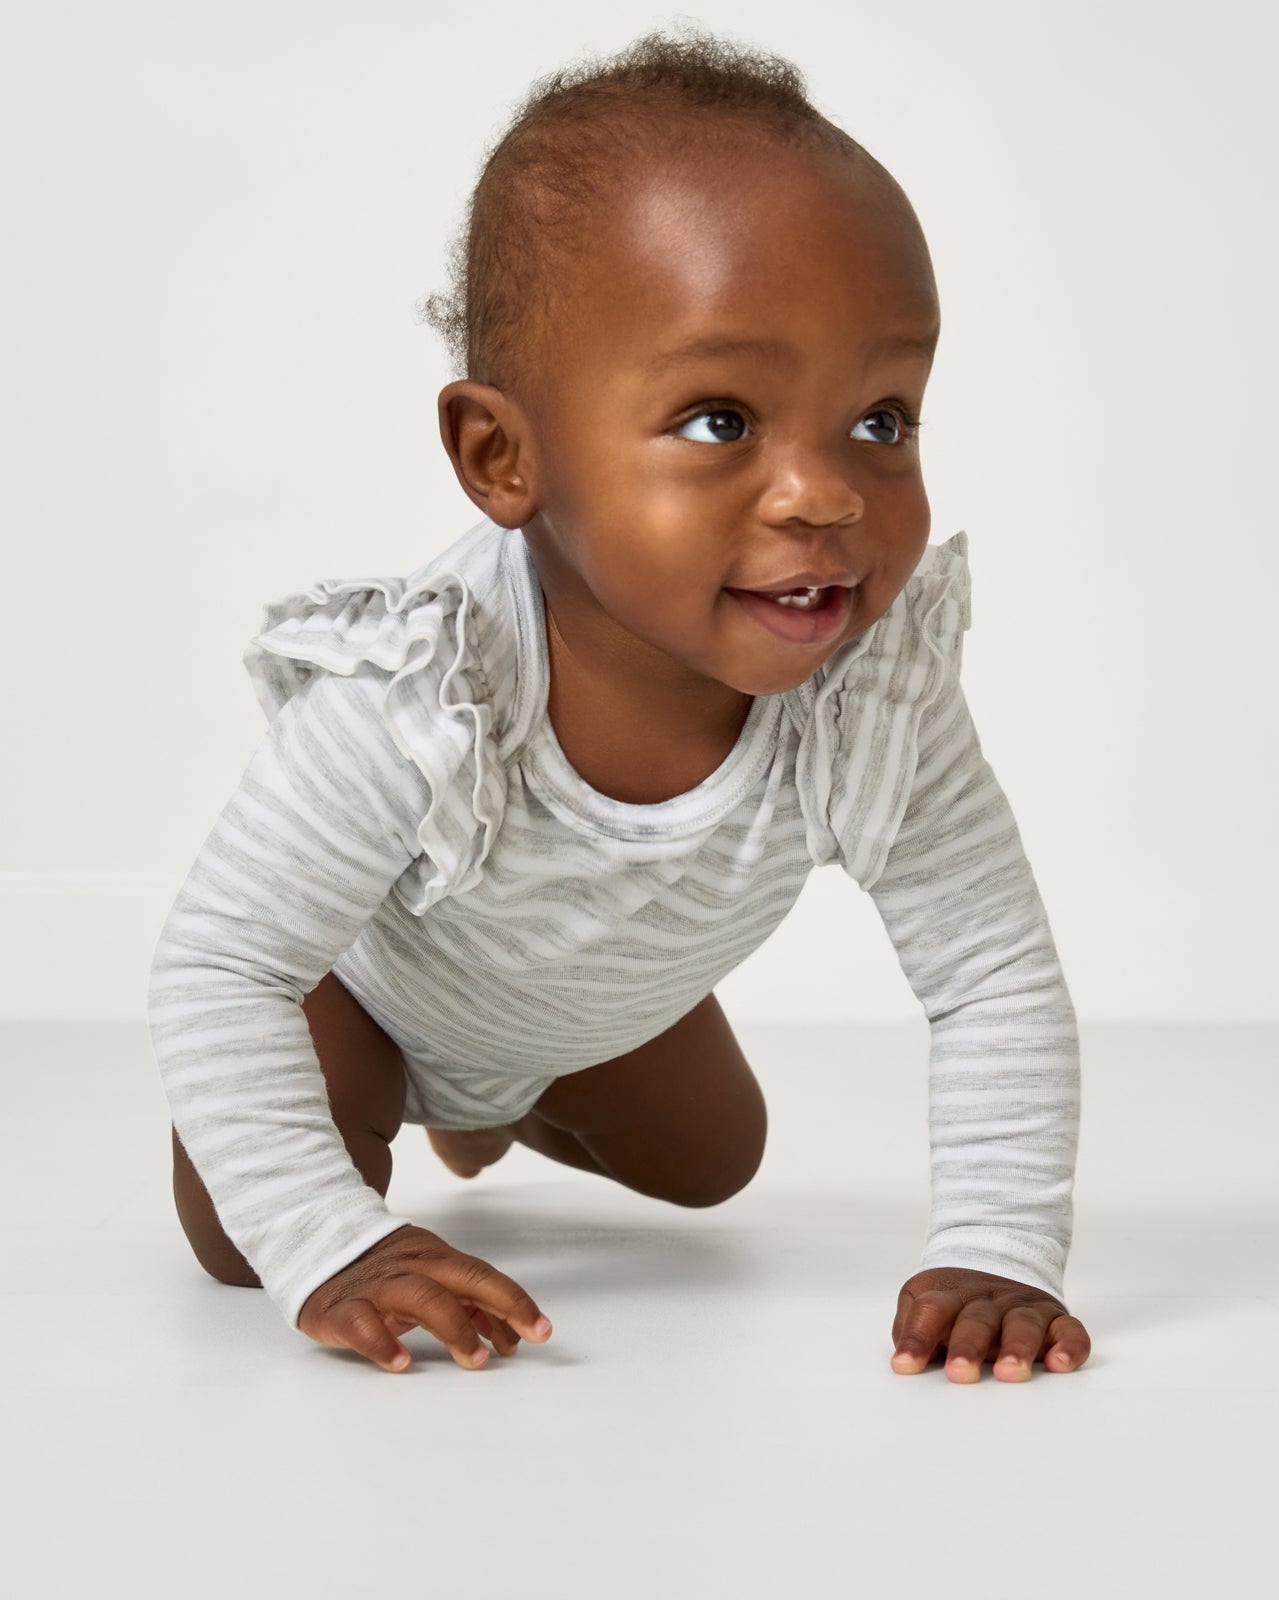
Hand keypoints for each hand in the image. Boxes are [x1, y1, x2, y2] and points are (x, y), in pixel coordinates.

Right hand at [298, 1223, 552, 1373]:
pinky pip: (363, 1323)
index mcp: (435, 1258)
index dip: (514, 1301)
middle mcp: (410, 1266)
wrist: (314, 1246)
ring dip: (453, 1327)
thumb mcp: (429, 1279)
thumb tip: (510, 1336)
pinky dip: (382, 1342)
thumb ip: (469, 1305)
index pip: (482, 1275)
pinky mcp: (342, 1308)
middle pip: (460, 1278)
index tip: (542, 1330)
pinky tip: (400, 1362)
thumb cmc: (382, 1272)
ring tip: (475, 1359)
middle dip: (496, 1308)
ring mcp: (377, 1286)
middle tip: (520, 1344)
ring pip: (420, 1296)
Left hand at [890, 1267, 1090, 1382]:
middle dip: (968, 1346)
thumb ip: (911, 1325)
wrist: (999, 1252)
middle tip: (960, 1373)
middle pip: (977, 1320)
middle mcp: (989, 1300)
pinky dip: (1069, 1347)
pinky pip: (1069, 1331)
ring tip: (1010, 1372)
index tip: (905, 1366)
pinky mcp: (1056, 1319)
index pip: (931, 1310)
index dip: (917, 1337)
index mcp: (952, 1295)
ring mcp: (1023, 1308)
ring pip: (1022, 1324)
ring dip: (1017, 1347)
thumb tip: (904, 1358)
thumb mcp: (924, 1298)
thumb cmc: (957, 1297)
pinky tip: (1060, 1364)